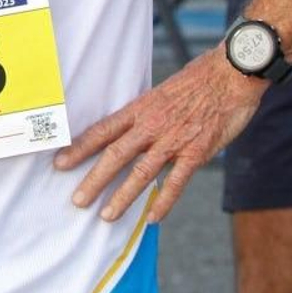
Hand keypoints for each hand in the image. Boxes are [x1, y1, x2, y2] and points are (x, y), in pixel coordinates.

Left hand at [52, 49, 264, 222]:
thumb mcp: (162, 91)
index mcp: (140, 108)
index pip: (102, 130)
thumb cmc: (198, 79)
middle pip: (115, 155)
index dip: (79, 148)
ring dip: (122, 197)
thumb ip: (146, 113)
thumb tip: (130, 129)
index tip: (60, 163)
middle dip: (93, 179)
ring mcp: (173, 140)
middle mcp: (151, 124)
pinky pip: (176, 182)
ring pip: (141, 173)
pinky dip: (164, 202)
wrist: (231, 73)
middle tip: (77, 200)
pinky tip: (152, 218)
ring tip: (106, 216)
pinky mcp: (196, 152)